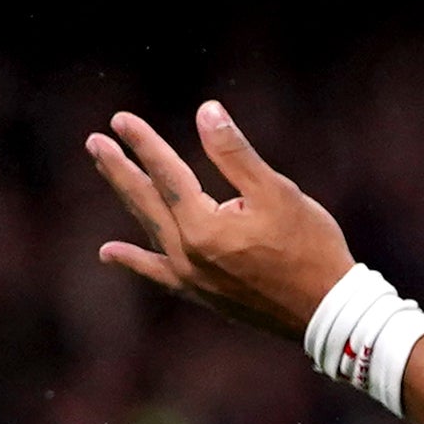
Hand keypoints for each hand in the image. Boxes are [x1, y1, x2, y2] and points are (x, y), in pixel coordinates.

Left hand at [87, 102, 355, 341]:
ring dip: (127, 197)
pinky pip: (157, 273)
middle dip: (120, 168)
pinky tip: (109, 253)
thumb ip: (235, 153)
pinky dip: (134, 261)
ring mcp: (191, 277)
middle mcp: (187, 254)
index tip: (120, 119)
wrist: (327, 311)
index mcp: (204, 227)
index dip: (144, 143)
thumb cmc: (310, 247)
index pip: (165, 174)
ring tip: (106, 171)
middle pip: (145, 201)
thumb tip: (206, 111)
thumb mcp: (277, 192)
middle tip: (96, 142)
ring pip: (148, 229)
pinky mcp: (201, 294)